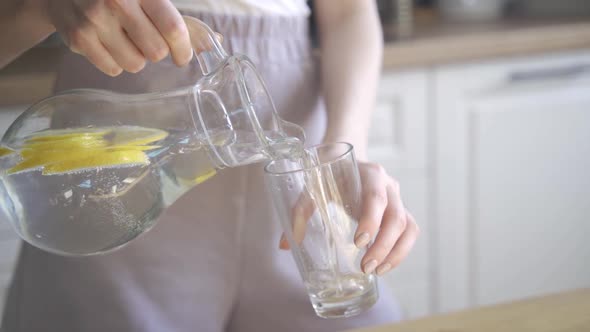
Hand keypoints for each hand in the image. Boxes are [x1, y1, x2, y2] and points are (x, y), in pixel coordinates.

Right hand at [44, 0, 193, 75]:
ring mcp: (94, 21)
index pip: (172, 29)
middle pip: (155, 52)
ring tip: (126, 40)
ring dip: (137, 58)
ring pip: (135, 64)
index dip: (183, 49)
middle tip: (148, 41)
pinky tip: (109, 43)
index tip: (182, 57)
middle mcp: (116, 3)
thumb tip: (215, 40)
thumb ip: (179, 18)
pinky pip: (113, 69)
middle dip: (157, 51)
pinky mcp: (78, 39)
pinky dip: (116, 62)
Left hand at [278, 160, 418, 275]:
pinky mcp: (401, 211)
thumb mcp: (313, 183)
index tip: (359, 241)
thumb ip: (300, 210)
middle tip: (366, 266)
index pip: (376, 197)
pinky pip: (410, 233)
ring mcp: (398, 198)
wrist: (344, 154)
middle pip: (396, 217)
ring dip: (395, 252)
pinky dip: (401, 252)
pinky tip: (385, 267)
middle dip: (383, 245)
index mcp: (369, 173)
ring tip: (377, 271)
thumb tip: (286, 245)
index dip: (371, 220)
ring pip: (408, 227)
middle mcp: (389, 185)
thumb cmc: (328, 171)